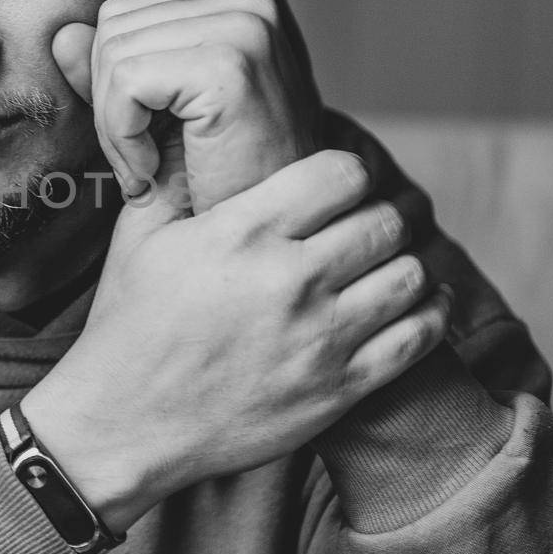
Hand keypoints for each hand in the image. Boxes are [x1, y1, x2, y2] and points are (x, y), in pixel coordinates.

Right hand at [21, 150, 449, 532]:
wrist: (124, 422)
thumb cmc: (129, 323)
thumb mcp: (139, 235)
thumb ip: (176, 177)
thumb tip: (196, 131)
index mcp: (243, 232)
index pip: (343, 173)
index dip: (347, 172)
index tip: (337, 186)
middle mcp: (290, 279)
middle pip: (386, 221)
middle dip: (384, 213)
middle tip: (374, 219)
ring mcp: (320, 337)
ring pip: (411, 275)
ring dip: (407, 261)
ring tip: (391, 260)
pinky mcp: (338, 388)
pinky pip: (418, 339)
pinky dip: (428, 313)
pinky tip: (413, 303)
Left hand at [52, 0, 316, 213]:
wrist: (276, 235)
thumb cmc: (226, 183)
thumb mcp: (162, 119)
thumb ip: (114, 75)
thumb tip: (62, 36)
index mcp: (235, 3)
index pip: (123, 16)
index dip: (111, 84)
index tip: (140, 140)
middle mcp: (247, 2)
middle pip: (113, 28)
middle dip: (108, 105)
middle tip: (139, 162)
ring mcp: (244, 28)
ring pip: (113, 55)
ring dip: (114, 129)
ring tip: (148, 169)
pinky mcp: (230, 65)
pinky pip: (126, 83)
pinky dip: (123, 137)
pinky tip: (153, 170)